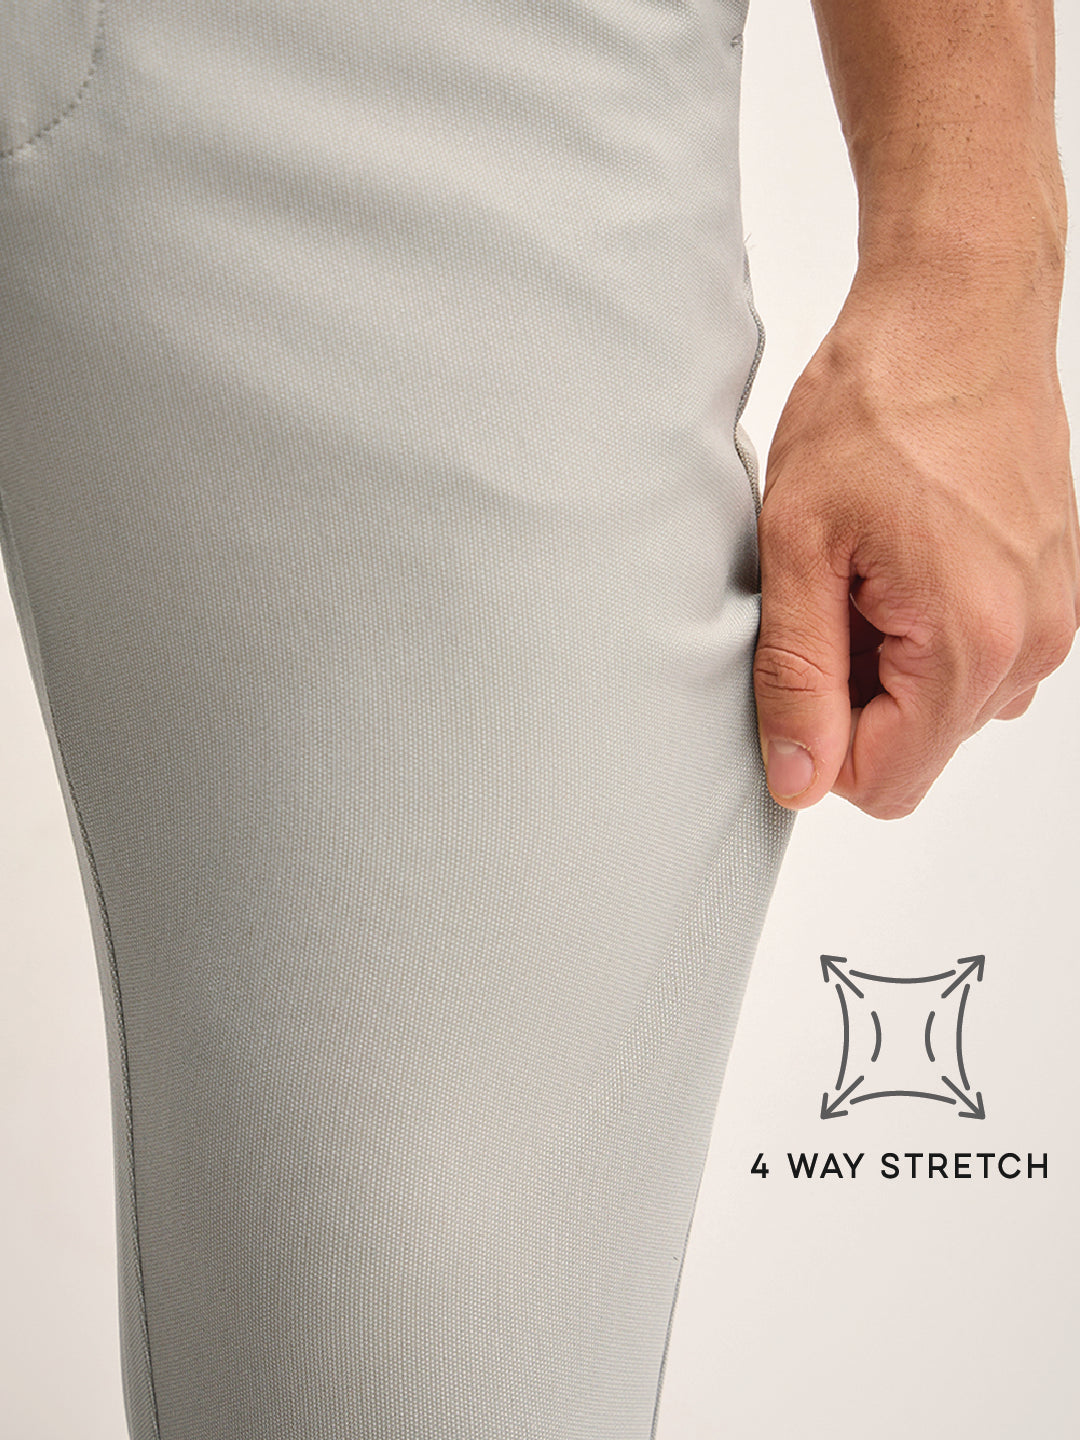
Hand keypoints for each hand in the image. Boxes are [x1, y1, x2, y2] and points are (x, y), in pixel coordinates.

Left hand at [753, 262, 1079, 818]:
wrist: (959, 309)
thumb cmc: (880, 402)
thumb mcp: (799, 543)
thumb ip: (796, 676)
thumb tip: (800, 781)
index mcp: (971, 641)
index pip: (886, 782)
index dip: (820, 744)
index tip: (798, 659)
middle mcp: (1033, 644)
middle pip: (919, 746)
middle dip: (855, 696)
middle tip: (830, 593)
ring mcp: (1054, 618)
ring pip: (946, 706)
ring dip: (890, 664)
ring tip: (866, 569)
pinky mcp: (1054, 591)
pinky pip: (980, 659)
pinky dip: (929, 632)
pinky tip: (903, 560)